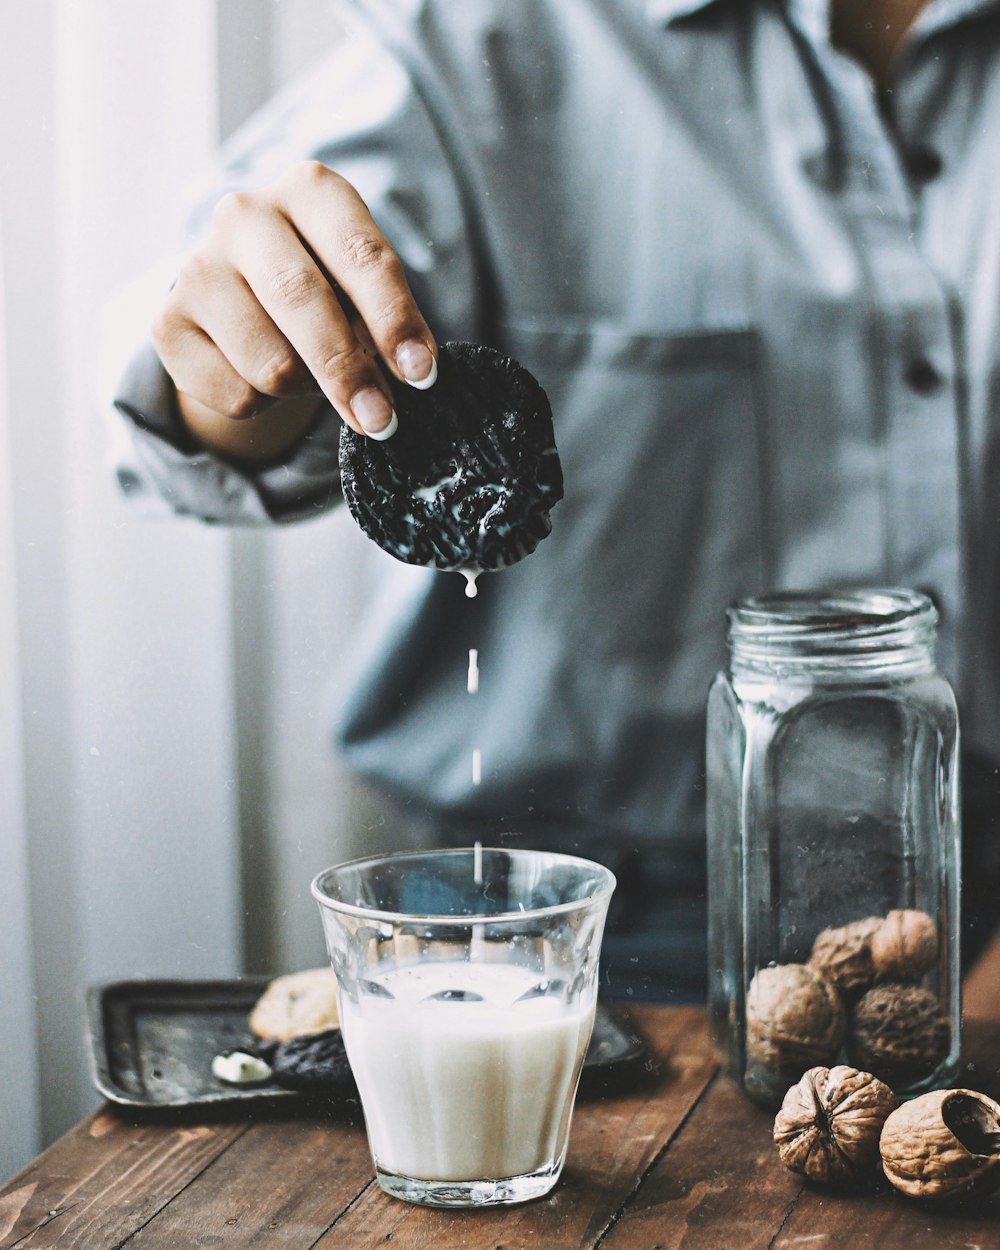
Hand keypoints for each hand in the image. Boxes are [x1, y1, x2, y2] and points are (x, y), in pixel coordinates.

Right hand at [151, 161, 437, 451]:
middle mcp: (243, 214)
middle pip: (302, 301)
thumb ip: (384, 323)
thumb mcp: (364, 290)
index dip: (394, 319)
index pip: (360, 254)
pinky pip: (235, 393)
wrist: (247, 299)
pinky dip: (264, 405)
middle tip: (382, 420)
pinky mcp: (167, 324)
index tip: (421, 374)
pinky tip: (262, 376)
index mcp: (309, 190)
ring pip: (271, 361)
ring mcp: (196, 267)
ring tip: (312, 375)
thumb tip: (405, 378)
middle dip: (349, 370)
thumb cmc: (328, 289)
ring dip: (306, 389)